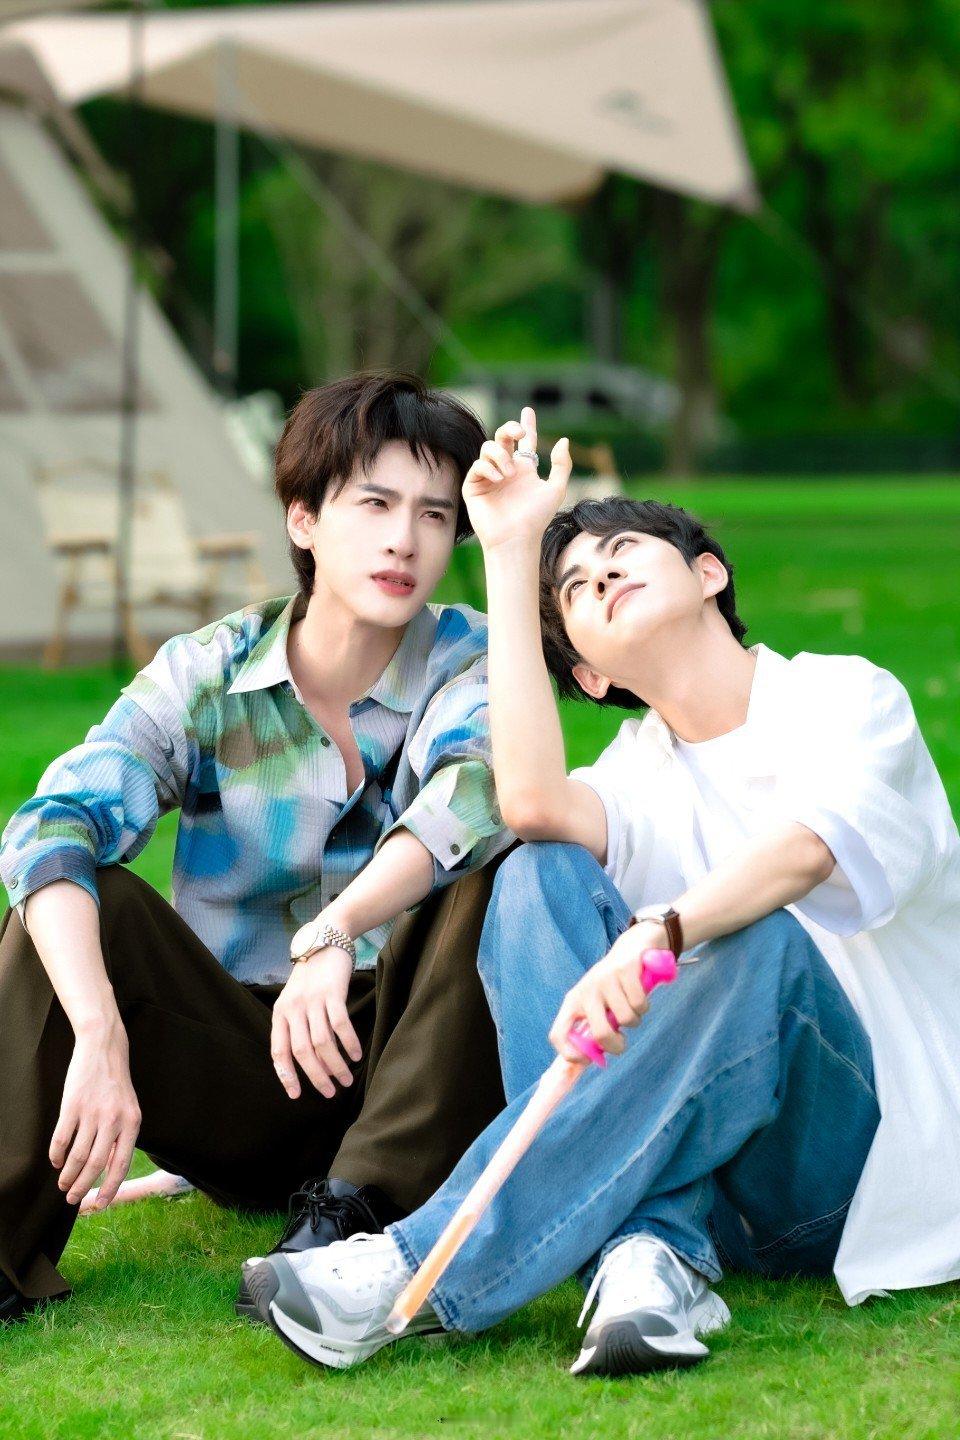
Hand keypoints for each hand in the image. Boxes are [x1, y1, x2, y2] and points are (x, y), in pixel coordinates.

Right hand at [49, 1021, 141, 1208]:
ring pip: (77, 1156)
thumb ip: (122, 1137)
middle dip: (83, 1187)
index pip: (121, 1165)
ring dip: (68, 1175)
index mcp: (132, 1123)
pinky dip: (57, 1155)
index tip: (100, 1204)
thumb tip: (110, 1170)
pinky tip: (56, 1162)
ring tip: (63, 1185)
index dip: (110, 1188)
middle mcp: (114, 1120)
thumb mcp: (129, 1109)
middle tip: (73, 1199)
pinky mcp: (72, 1106)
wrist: (104, 1049)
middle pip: (95, 1165)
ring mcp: (92, 1113)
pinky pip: (61, 1139)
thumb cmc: (116, 1083)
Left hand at [271, 947, 360, 1099]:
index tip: (297, 1095)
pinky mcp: (332, 993)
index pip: (279, 1052)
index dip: (287, 1076)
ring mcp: (313, 1000)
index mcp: (280, 1013)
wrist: (325, 940)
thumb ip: (296, 1026)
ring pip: (322, 1042)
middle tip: (330, 1093)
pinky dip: (349, 1044)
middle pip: (302, 1052)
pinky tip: (356, 1056)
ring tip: (345, 1080)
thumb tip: (311, 1064)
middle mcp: (293, 1008)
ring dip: (335, 1065)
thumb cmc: (311, 977)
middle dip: (316, 1076)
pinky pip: (340, 1025)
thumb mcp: (294, 1000)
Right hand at [462, 407, 571, 550]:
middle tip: (519, 433)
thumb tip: (563, 440)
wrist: (516, 538)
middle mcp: (505, 469)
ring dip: (501, 455)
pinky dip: (488, 467)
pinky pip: (477, 465)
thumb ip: (561, 465)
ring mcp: (488, 477)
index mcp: (524, 468)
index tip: (528, 411)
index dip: (526, 425)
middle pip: (503, 437)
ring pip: (488, 448)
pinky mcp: (474, 486)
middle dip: (509, 429)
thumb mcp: (555, 489)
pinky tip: (499, 478)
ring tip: (510, 473)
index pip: (524, 442)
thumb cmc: (536, 518)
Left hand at [548, 921, 667, 1062]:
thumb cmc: (613, 984)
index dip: (570, 1054)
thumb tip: (589, 1060)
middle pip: (600, 1033)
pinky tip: (640, 994)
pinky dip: (644, 1006)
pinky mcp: (625, 970)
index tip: (588, 1061)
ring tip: (632, 1006)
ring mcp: (605, 979)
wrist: (633, 947)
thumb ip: (593, 1027)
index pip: (557, 1034)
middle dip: (616, 1045)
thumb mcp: (598, 1003)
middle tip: (622, 1043)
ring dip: (635, 1019)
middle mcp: (586, 990)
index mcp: (573, 1001)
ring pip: (627, 1019)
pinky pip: (639, 1004)